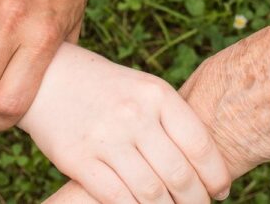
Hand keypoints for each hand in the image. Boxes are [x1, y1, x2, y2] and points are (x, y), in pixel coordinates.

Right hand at [19, 44, 230, 203]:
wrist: (48, 78)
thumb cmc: (106, 89)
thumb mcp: (143, 90)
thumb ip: (171, 120)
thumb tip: (205, 164)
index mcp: (157, 94)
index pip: (199, 144)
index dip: (216, 175)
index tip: (221, 191)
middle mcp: (134, 115)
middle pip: (179, 174)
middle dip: (195, 201)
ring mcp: (106, 137)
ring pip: (151, 192)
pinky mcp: (78, 159)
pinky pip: (116, 198)